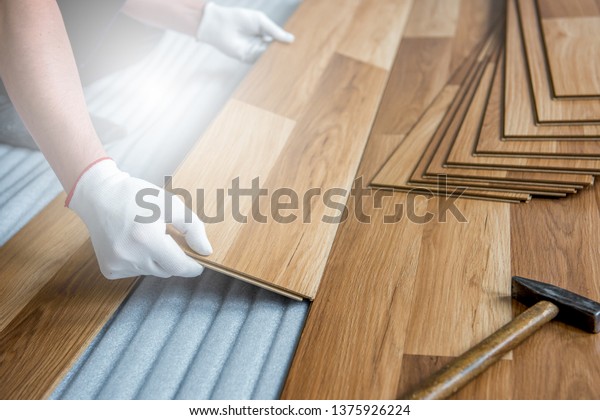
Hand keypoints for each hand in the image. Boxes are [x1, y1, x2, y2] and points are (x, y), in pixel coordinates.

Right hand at [68, 159, 211, 278]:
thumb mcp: (170, 203)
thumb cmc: (136, 196)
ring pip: (152, 272)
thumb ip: (192, 227)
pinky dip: (140, 261)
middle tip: (168, 237)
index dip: (192, 266)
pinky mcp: (109, 269)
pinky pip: (136, 271)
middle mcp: (130, 255)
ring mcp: (117, 265)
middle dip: (173, 258)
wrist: (99, 196)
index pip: (179, 266)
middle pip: (167, 270)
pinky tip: (133, 243)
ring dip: (156, 259)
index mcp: (146, 238)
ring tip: (147, 236)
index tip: (199, 262)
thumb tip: (205, 250)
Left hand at [196, 2, 294, 62]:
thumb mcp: (261, 21)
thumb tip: (291, 39)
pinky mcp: (248, 59)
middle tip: (298, 58)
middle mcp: (260, 43)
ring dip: (278, 60)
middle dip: (284, 53)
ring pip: (269, 58)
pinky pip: (260, 63)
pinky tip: (277, 65)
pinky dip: (267, 64)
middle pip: (275, 50)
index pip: (279, 40)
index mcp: (264, 32)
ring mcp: (254, 52)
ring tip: (292, 63)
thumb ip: (275, 30)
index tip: (299, 48)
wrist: (220, 25)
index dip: (287, 44)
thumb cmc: (238, 18)